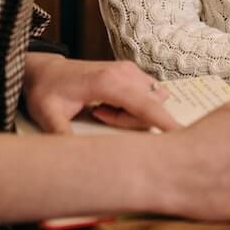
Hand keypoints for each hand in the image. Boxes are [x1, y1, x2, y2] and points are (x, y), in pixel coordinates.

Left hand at [22, 52, 180, 132]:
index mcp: (109, 81)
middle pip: (150, 107)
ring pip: (151, 102)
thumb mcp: (49, 116)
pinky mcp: (132, 73)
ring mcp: (130, 70)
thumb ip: (63, 136)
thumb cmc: (47, 91)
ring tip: (101, 111)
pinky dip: (133, 107)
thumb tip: (76, 159)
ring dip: (132, 114)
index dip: (166, 122)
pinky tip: (109, 105)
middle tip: (98, 115)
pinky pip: (147, 96)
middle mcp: (125, 72)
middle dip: (130, 122)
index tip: (183, 134)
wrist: (46, 71)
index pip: (147, 106)